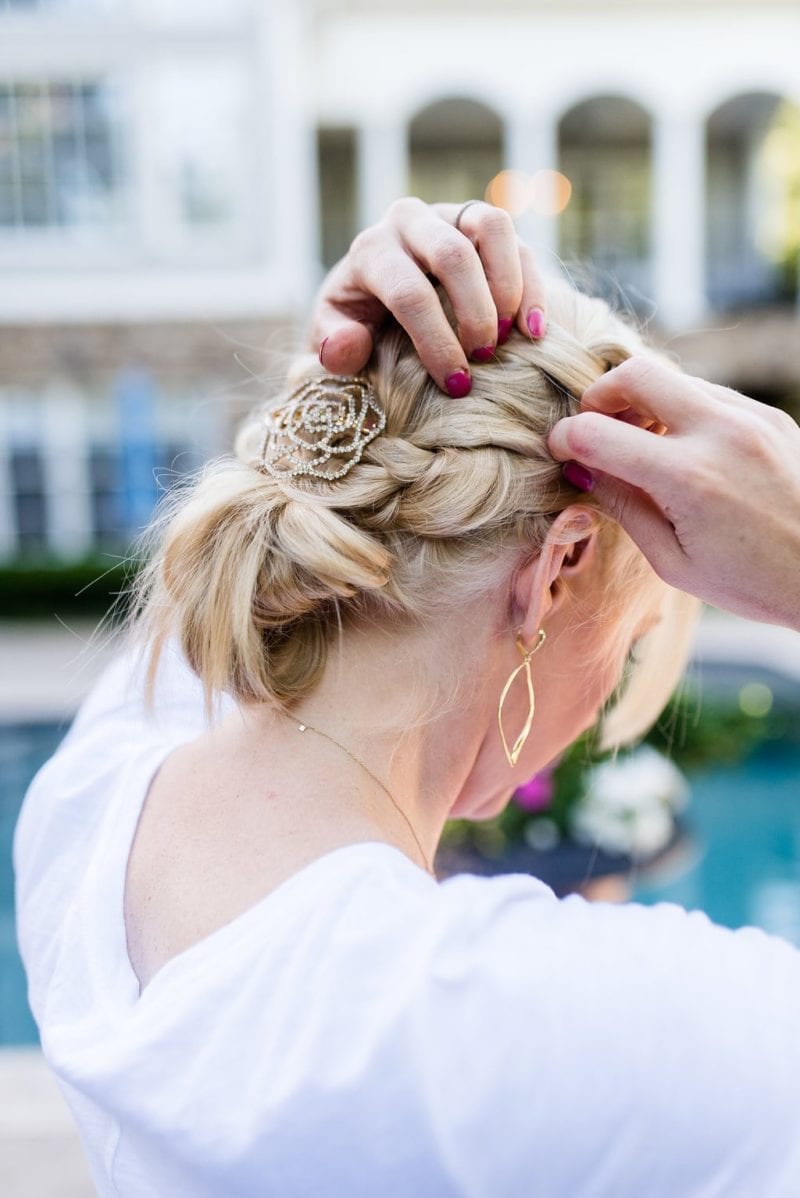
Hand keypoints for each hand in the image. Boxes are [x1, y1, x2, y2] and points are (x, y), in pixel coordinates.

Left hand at [309, 197, 548, 396]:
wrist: (374, 290)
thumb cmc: (356, 321)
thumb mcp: (333, 338)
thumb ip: (331, 347)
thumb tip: (348, 346)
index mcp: (371, 251)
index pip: (408, 292)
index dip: (436, 342)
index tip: (456, 383)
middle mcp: (409, 221)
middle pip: (453, 255)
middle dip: (474, 314)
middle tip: (483, 358)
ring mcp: (450, 215)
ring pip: (491, 227)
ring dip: (508, 287)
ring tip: (511, 337)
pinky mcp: (483, 224)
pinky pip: (517, 241)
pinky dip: (531, 285)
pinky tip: (535, 330)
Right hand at [548, 357, 799, 630]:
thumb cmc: (753, 583)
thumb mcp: (673, 562)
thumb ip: (624, 507)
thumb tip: (585, 471)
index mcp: (688, 478)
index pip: (597, 433)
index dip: (565, 439)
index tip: (560, 451)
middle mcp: (720, 433)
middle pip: (636, 372)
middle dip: (600, 396)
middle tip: (595, 429)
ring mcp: (751, 417)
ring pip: (675, 379)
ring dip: (645, 403)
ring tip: (640, 447)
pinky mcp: (771, 416)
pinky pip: (710, 395)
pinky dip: (683, 412)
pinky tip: (683, 452)